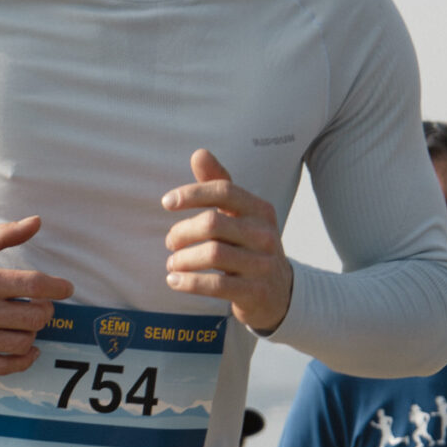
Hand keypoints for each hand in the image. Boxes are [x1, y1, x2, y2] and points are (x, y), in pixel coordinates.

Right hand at [0, 219, 72, 372]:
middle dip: (46, 310)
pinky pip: (5, 366)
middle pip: (35, 316)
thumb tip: (36, 222)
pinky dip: (24, 360)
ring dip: (33, 333)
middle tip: (41, 305)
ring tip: (27, 324)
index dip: (58, 287)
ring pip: (23, 342)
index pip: (35, 285)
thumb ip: (3, 236)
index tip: (66, 288)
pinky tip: (28, 351)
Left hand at [163, 148, 293, 334]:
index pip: (225, 191)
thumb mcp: (240, 215)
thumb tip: (199, 153)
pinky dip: (189, 282)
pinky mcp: (255, 291)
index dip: (193, 193)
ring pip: (212, 254)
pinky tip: (175, 281)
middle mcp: (265, 234)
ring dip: (182, 259)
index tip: (167, 202)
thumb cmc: (250, 247)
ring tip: (172, 263)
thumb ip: (218, 184)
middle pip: (213, 223)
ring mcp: (262, 264)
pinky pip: (216, 285)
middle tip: (170, 241)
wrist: (279, 293)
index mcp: (260, 210)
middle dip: (182, 232)